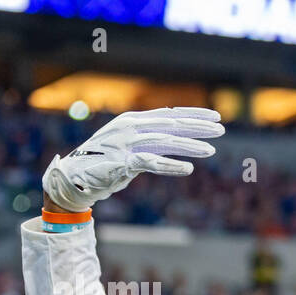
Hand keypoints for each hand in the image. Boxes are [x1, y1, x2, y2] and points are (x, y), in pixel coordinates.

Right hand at [43, 107, 223, 211]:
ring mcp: (126, 144)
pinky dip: (171, 166)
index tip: (215, 117)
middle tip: (221, 130)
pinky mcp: (122, 163)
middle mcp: (131, 128)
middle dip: (198, 127)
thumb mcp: (130, 145)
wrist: (74, 178)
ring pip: (165, 142)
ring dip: (190, 146)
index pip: (170, 114)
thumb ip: (151, 140)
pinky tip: (189, 169)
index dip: (194, 115)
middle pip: (171, 125)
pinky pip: (151, 163)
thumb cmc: (104, 162)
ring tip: (211, 150)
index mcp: (134, 120)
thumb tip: (176, 138)